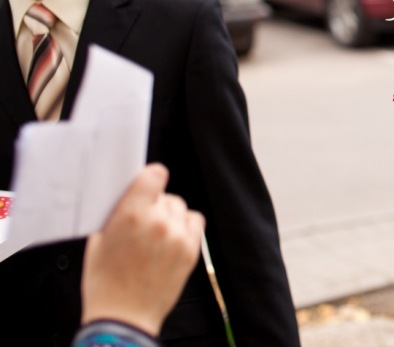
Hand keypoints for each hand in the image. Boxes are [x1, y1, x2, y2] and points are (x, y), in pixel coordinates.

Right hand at [81, 163, 204, 335]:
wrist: (123, 318)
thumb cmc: (105, 283)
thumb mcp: (99, 242)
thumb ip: (117, 215)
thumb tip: (130, 196)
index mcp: (131, 214)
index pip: (154, 175)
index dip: (151, 178)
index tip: (149, 184)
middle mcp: (157, 221)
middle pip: (166, 196)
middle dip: (155, 206)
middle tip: (143, 224)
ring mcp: (177, 236)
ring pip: (180, 209)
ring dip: (170, 217)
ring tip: (156, 236)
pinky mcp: (191, 250)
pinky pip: (195, 222)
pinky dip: (185, 227)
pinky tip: (172, 239)